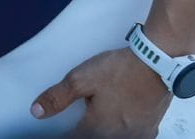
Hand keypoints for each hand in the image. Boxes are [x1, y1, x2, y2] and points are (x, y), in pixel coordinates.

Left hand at [31, 47, 170, 136]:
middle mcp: (118, 137)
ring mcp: (137, 135)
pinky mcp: (150, 128)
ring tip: (97, 123)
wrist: (157, 63)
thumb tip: (36, 112)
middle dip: (83, 133)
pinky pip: (134, 138)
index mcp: (97, 129)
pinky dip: (124, 134)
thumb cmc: (119, 70)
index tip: (58, 131)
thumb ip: (57, 97)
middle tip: (80, 123)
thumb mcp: (80, 79)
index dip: (63, 135)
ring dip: (102, 133)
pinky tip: (120, 127)